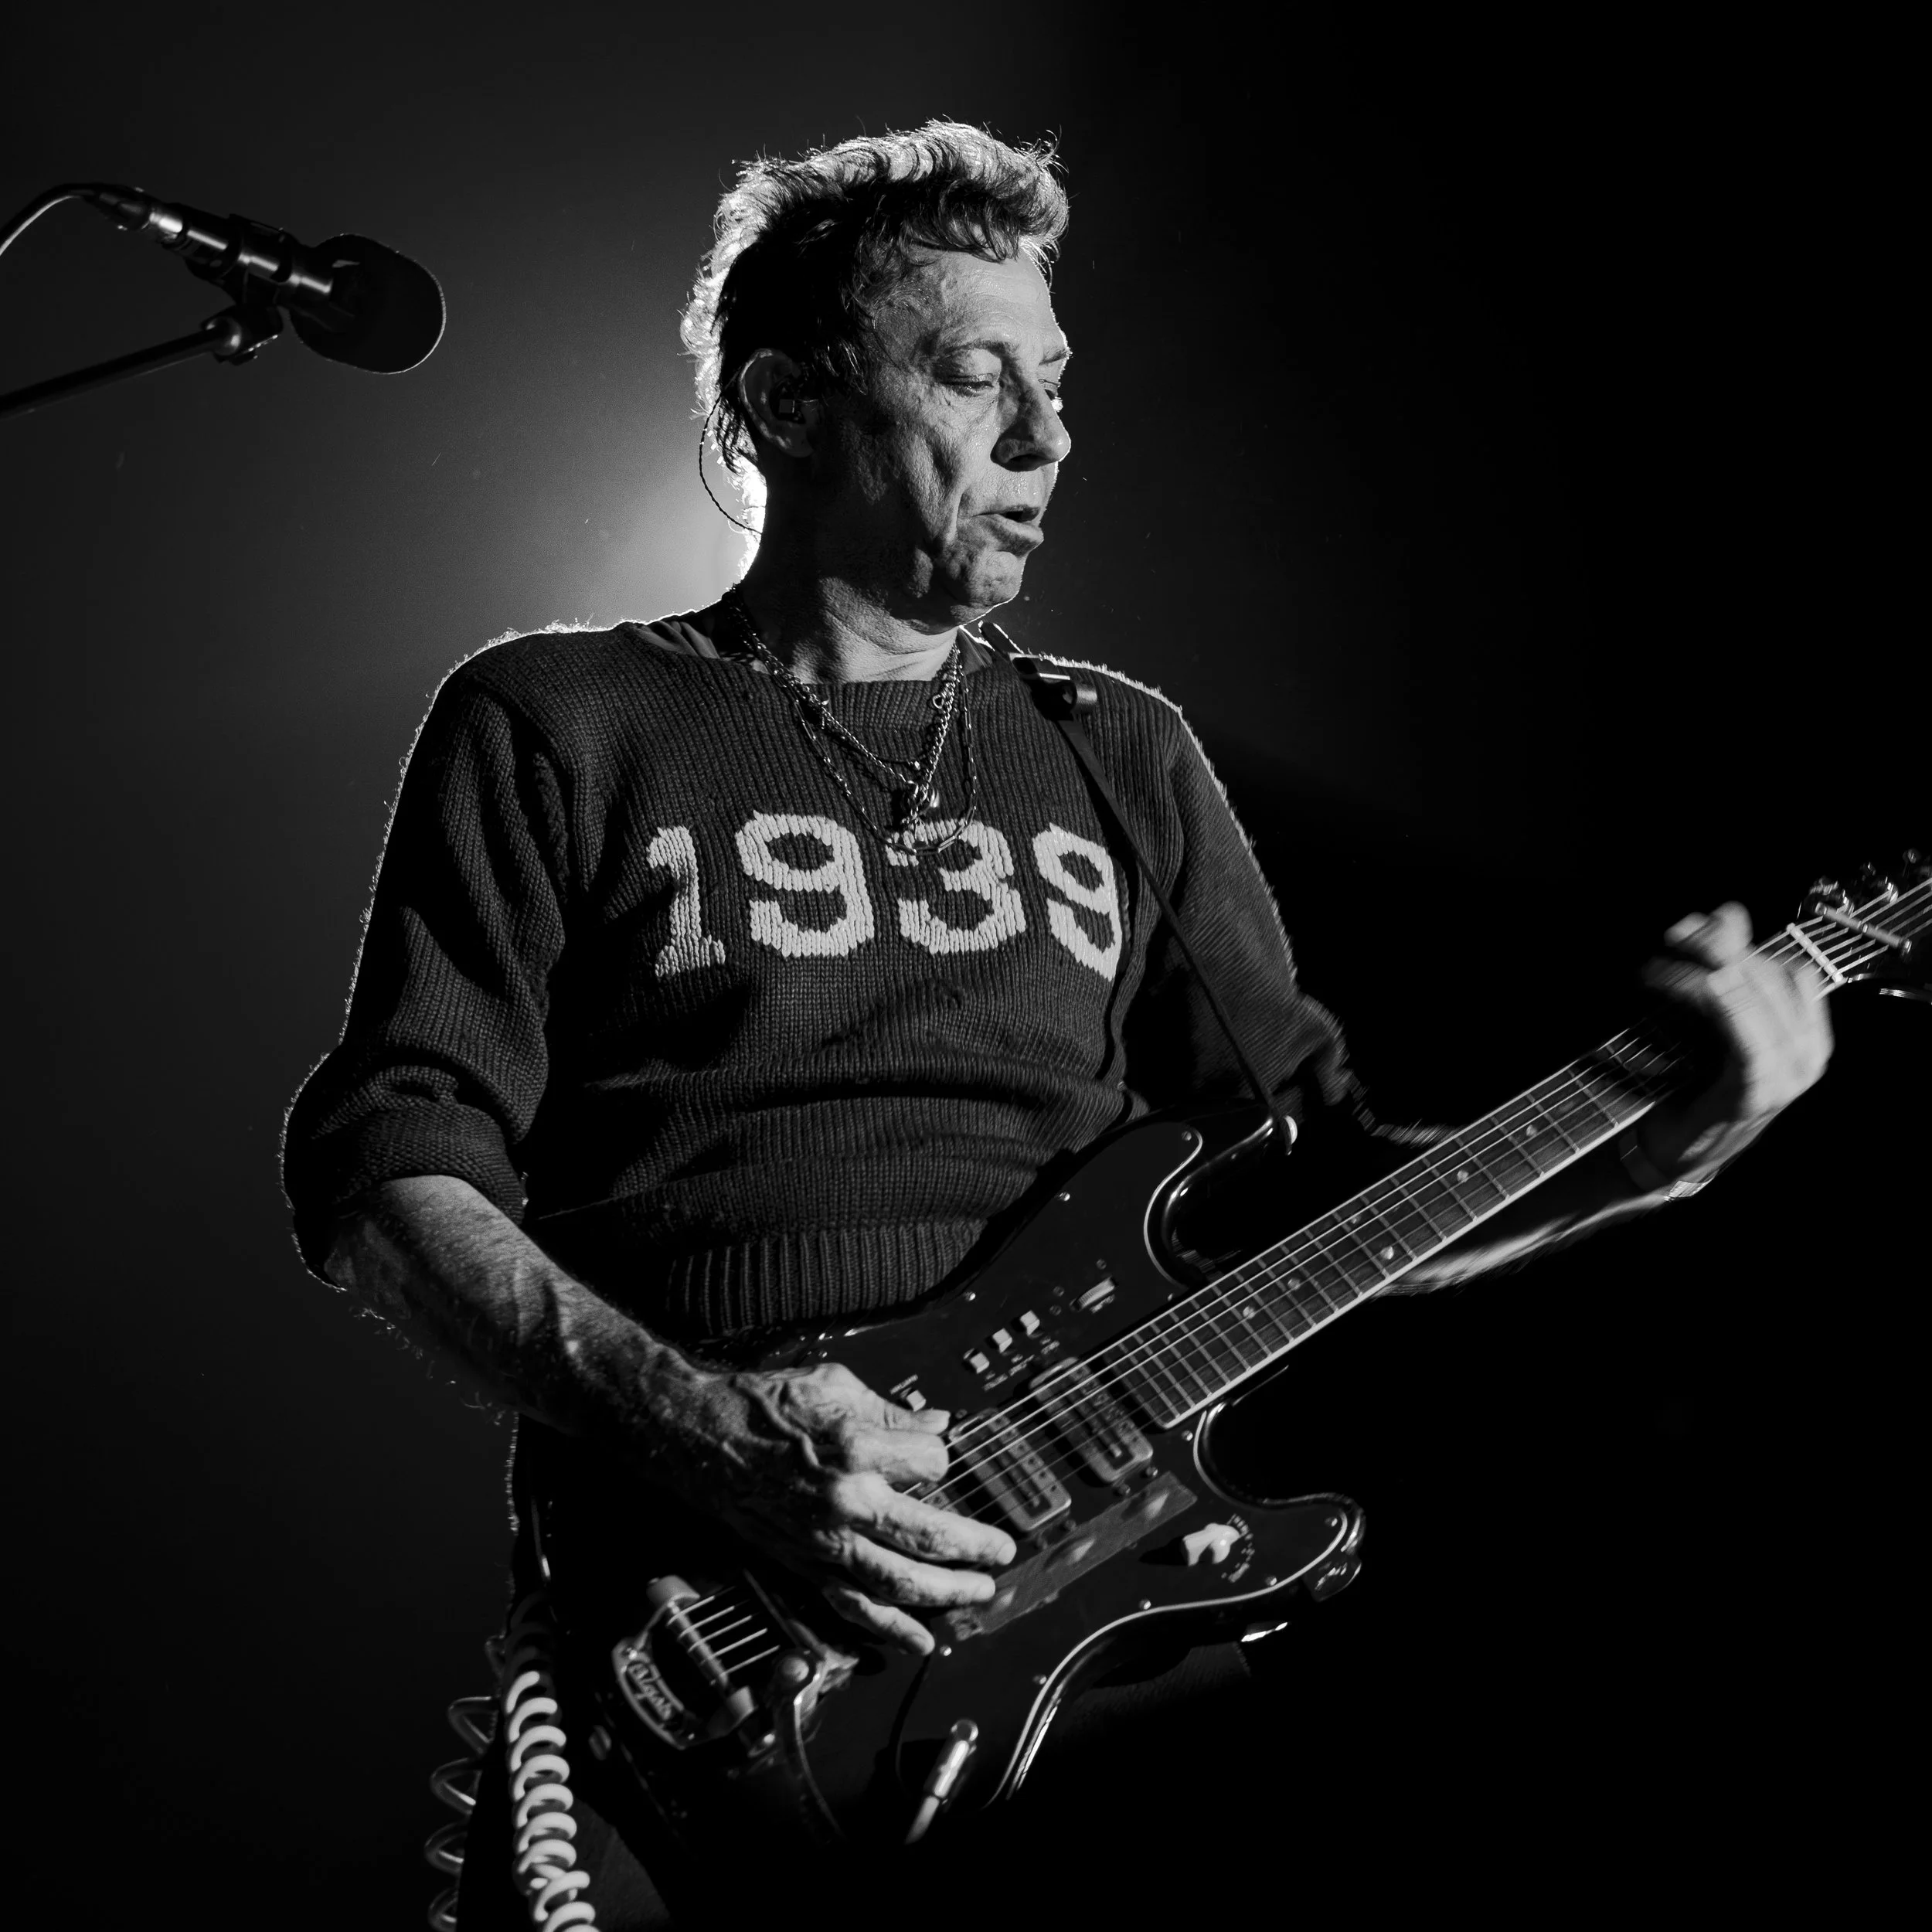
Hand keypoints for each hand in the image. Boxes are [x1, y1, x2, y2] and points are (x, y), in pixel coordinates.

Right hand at [640, 1356, 1016, 1654]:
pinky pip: (854, 1607)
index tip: (930, 1451)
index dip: (938, 1456)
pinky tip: (923, 1641)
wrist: (702, 1438)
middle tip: (1004, 1550)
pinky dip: (890, 1631)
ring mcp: (825, 1541)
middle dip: (975, 1544)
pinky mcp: (805, 1565)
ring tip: (982, 1592)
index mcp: (856, 1446)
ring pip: (899, 1582)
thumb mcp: (836, 1385)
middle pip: (930, 1534)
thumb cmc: (767, 1404)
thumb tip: (940, 1423)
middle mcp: (845, 1500)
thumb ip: (893, 1410)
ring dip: (948, 1592)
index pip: (932, 1462)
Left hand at [1636, 902, 1832, 1181]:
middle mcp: (1806, 1054)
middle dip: (1718, 945)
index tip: (1696, 922)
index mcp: (1805, 1035)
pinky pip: (1743, 1033)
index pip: (1785, 967)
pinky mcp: (1756, 1091)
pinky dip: (1717, 1001)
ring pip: (1756, 996)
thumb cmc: (1689, 1086)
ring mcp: (1786, 1075)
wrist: (1670, 1153)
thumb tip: (1727, 913)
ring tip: (1662, 961)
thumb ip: (1725, 974)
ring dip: (1705, 968)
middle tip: (1672, 934)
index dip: (1742, 938)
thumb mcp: (1711, 1023)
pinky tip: (1695, 983)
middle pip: (1769, 975)